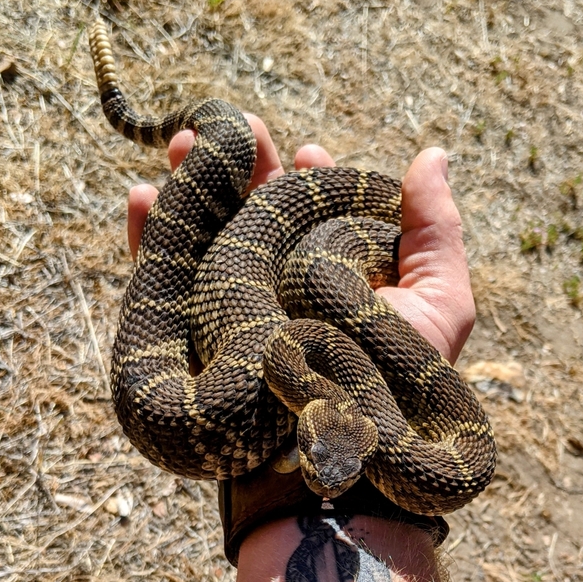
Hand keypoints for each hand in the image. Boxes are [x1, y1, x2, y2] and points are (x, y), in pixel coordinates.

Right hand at [127, 117, 474, 363]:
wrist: (344, 454)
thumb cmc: (399, 385)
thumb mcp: (441, 304)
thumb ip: (435, 231)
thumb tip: (430, 153)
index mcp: (337, 279)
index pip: (319, 217)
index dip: (314, 181)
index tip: (310, 153)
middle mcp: (285, 292)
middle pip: (258, 217)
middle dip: (247, 170)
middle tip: (237, 127)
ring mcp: (240, 313)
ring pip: (208, 237)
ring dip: (193, 188)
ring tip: (184, 143)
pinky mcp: (195, 336)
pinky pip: (163, 280)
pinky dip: (146, 237)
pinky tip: (142, 196)